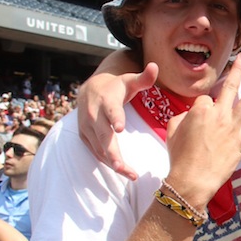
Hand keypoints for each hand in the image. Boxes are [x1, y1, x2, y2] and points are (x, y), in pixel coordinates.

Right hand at [78, 63, 157, 179]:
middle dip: (112, 153)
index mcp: (107, 100)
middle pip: (103, 136)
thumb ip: (144, 78)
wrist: (90, 90)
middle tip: (123, 167)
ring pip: (99, 148)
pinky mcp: (85, 136)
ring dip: (113, 162)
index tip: (120, 128)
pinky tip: (123, 171)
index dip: (115, 118)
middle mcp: (94, 115)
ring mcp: (87, 127)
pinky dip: (108, 162)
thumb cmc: (116, 87)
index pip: (111, 110)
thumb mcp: (129, 80)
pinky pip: (96, 152)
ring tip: (130, 174)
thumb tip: (154, 66)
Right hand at [164, 53, 240, 208]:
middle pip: (229, 86)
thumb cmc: (179, 159)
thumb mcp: (172, 133)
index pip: (205, 98)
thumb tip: (188, 115)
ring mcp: (231, 127)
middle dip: (238, 69)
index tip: (201, 117)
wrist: (191, 180)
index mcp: (199, 110)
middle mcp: (217, 114)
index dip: (204, 106)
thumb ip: (181, 119)